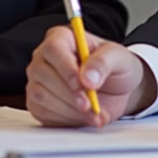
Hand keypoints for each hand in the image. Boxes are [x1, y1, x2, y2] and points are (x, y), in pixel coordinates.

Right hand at [25, 26, 156, 126]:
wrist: (118, 90)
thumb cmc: (116, 67)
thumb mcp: (119, 58)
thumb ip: (104, 62)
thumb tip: (87, 77)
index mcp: (63, 38)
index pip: (54, 48)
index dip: (66, 68)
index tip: (83, 85)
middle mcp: (45, 57)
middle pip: (43, 73)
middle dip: (69, 94)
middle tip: (90, 105)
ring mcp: (39, 80)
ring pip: (41, 96)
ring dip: (69, 109)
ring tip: (93, 113)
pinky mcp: (39, 103)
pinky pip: (43, 113)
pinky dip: (65, 119)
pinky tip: (83, 117)